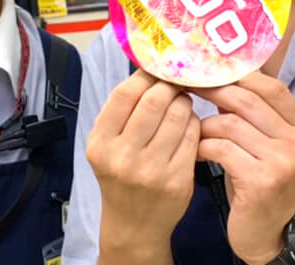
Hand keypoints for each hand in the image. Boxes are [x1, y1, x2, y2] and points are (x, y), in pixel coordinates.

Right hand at [86, 70, 200, 259]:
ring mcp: (151, 170)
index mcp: (100, 143)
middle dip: (169, 87)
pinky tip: (188, 126)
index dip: (145, 75)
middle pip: (155, 100)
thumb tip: (149, 69)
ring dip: (184, 102)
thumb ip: (122, 112)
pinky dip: (193, 123)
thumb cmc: (120, 176)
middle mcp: (123, 157)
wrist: (133, 226)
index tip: (156, 70)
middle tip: (174, 85)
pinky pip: (192, 136)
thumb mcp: (106, 145)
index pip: (126, 94)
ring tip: (181, 104)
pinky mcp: (177, 180)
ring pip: (178, 115)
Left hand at [193, 72, 294, 264]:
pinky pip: (222, 149)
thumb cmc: (262, 188)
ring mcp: (282, 163)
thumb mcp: (267, 149)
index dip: (241, 75)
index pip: (273, 88)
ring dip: (205, 126)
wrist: (273, 237)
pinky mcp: (261, 181)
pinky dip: (204, 147)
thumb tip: (220, 80)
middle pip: (248, 100)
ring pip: (231, 124)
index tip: (213, 70)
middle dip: (214, 91)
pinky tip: (197, 153)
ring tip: (194, 132)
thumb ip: (254, 119)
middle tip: (189, 88)